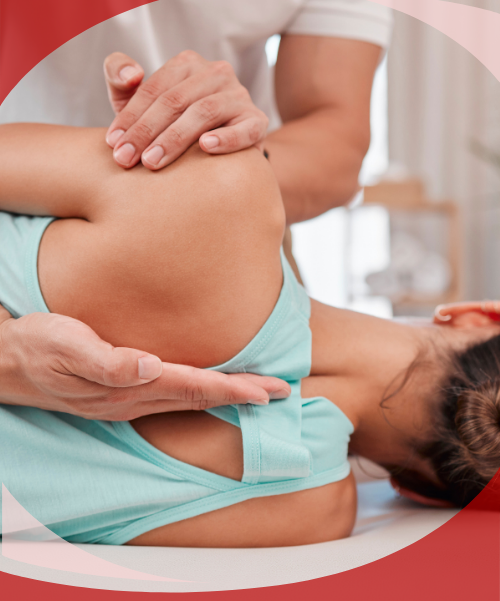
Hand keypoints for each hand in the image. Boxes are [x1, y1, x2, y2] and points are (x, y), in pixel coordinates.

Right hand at [0, 311, 289, 420]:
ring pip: (188, 400)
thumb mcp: (65, 346)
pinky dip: (200, 392)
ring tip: (256, 391)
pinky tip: (208, 385)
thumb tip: (149, 366)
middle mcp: (134, 400)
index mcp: (128, 387)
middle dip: (241, 396)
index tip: (268, 390)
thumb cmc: (38, 348)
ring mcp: (128, 400)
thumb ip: (106, 360)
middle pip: (199, 398)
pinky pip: (172, 395)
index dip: (232, 389)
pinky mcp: (122, 391)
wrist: (7, 362)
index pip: (193, 388)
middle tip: (280, 392)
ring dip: (225, 395)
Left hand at [103, 50, 268, 169]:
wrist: (218, 155)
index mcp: (188, 64)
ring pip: (204, 112)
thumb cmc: (171, 126)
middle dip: (146, 131)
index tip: (112, 143)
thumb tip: (131, 75)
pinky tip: (206, 147)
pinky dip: (226, 138)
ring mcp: (239, 96)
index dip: (130, 116)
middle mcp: (216, 73)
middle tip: (126, 159)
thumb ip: (120, 79)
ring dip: (175, 138)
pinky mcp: (257, 122)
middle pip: (175, 100)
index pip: (154, 88)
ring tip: (153, 161)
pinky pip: (244, 129)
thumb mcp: (141, 103)